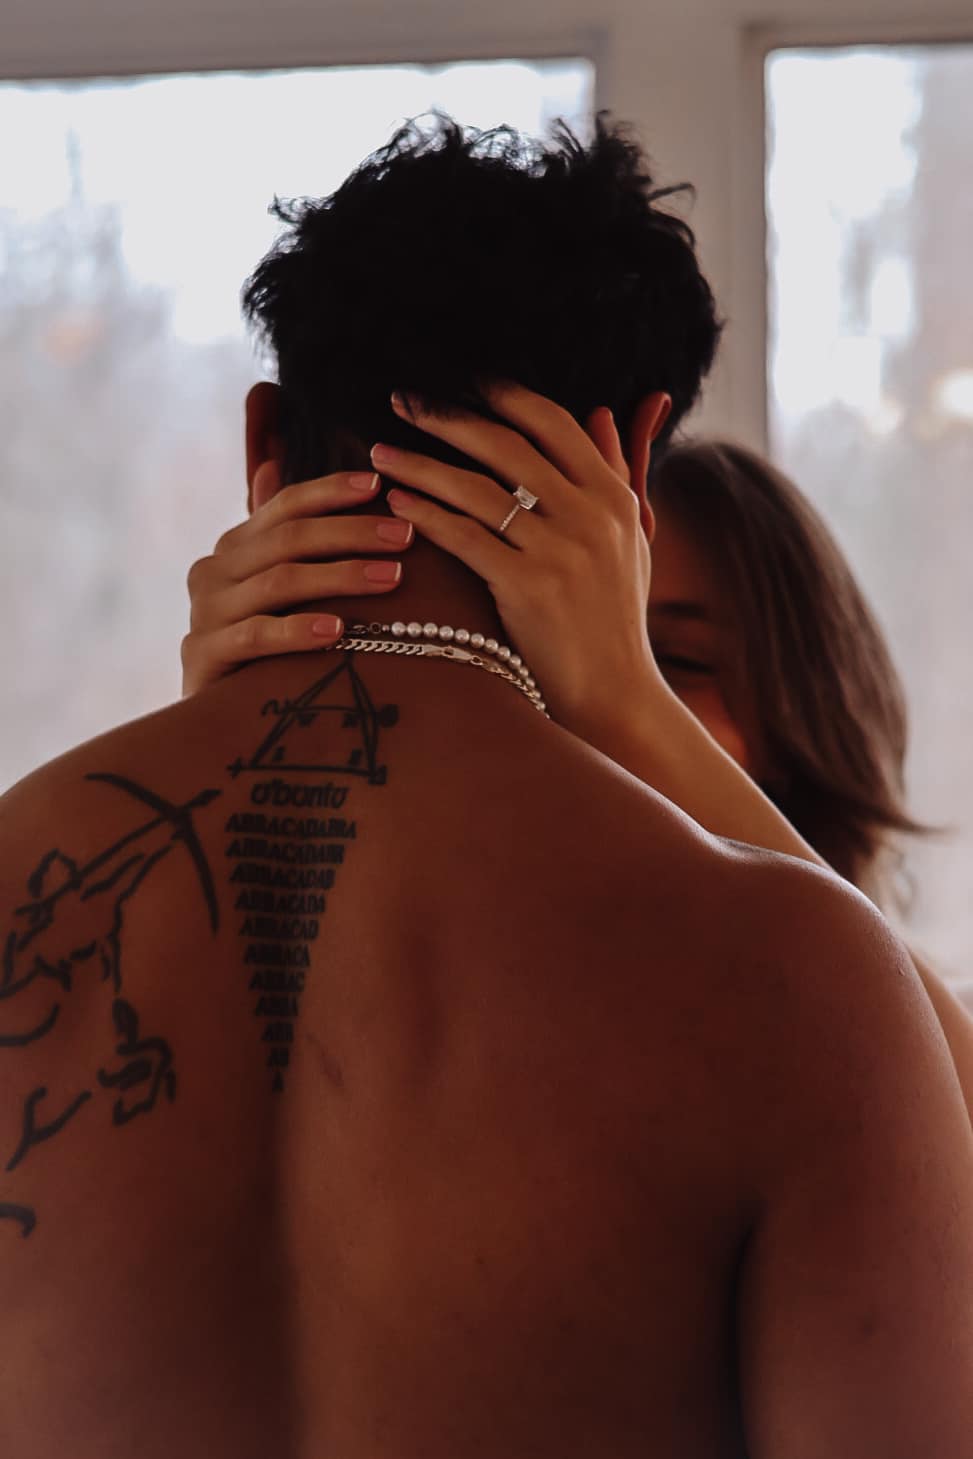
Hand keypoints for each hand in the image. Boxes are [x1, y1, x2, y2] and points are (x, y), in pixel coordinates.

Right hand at [180, 463, 414, 695]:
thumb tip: (272, 464)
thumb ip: (279, 534)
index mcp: (234, 548)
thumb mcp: (277, 592)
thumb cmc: (263, 655)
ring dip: (341, 576)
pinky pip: (257, 636)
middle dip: (353, 532)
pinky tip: (338, 631)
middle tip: (406, 536)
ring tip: (393, 578)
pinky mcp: (202, 656)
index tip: (381, 484)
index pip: (286, 505)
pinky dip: (299, 630)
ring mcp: (205, 613)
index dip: (332, 491)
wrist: (219, 724)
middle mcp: (214, 571)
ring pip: (281, 581)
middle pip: (289, 538)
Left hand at [375, 383, 667, 734]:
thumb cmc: (616, 617)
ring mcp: (560, 552)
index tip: (458, 379)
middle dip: (447, 417)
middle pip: (507, 445)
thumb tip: (607, 410)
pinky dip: (426, 514)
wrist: (616, 694)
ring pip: (478, 489)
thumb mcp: (631, 538)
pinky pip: (465, 537)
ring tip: (379, 451)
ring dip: (422, 464)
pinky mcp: (528, 588)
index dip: (502, 394)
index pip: (552, 423)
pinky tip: (396, 502)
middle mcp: (589, 515)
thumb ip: (620, 471)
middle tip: (402, 399)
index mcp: (612, 496)